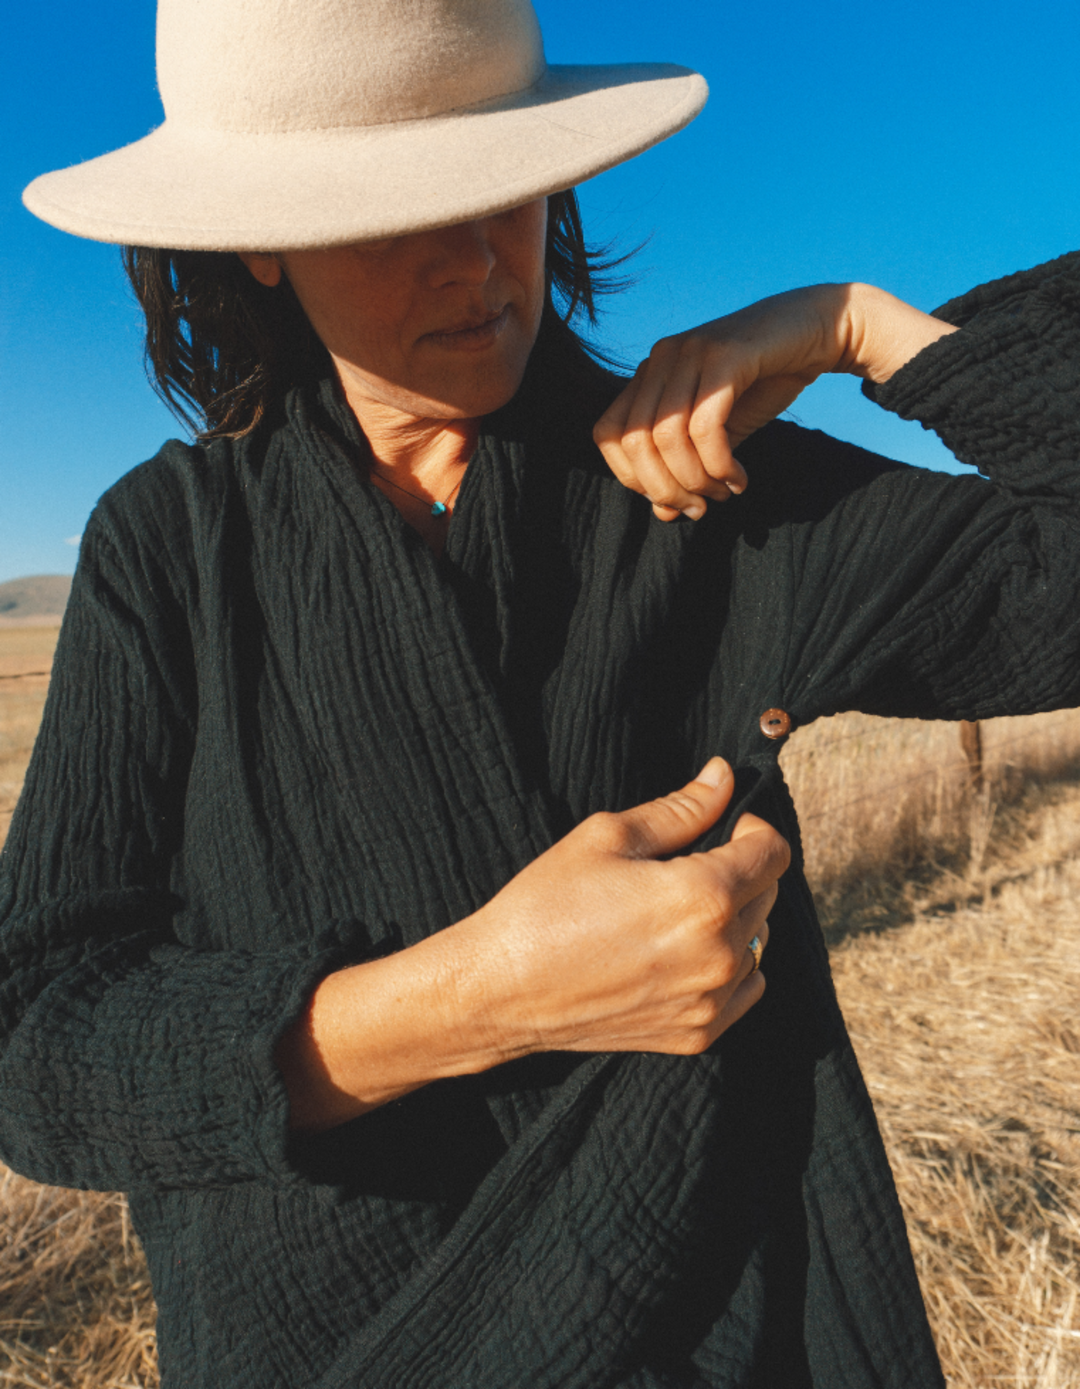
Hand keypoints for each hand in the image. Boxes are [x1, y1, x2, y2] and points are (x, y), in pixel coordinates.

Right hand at [277, 759, 789, 1128]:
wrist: (502, 990)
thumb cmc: (546, 903)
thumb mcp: (608, 838)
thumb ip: (680, 808)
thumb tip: (723, 776)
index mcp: (704, 897)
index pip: (773, 852)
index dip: (752, 829)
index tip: (724, 827)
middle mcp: (720, 953)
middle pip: (768, 894)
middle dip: (740, 870)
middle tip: (685, 865)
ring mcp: (712, 1000)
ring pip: (757, 941)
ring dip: (734, 919)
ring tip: (674, 912)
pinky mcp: (698, 1034)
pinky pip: (745, 988)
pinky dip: (727, 964)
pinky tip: (680, 951)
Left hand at [593, 283, 957, 522]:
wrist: (818, 330)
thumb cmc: (764, 382)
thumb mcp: (720, 433)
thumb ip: (689, 467)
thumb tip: (664, 513)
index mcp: (649, 375)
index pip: (607, 435)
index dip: (632, 478)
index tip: (674, 500)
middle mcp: (661, 359)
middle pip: (634, 441)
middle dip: (665, 488)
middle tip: (702, 506)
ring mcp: (690, 352)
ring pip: (667, 436)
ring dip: (695, 479)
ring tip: (724, 493)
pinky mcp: (725, 354)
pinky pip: (705, 424)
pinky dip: (719, 462)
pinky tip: (739, 478)